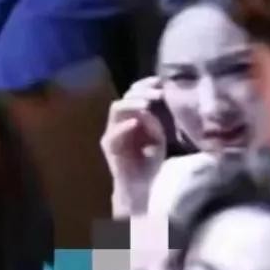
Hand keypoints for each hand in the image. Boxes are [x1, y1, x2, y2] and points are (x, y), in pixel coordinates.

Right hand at [100, 77, 166, 215]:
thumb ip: (153, 121)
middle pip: (125, 97)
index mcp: (131, 116)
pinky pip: (113, 133)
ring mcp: (112, 133)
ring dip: (132, 104)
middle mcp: (119, 121)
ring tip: (147, 104)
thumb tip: (149, 106)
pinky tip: (135, 122)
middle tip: (158, 93)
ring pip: (117, 109)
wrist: (141, 188)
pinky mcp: (109, 147)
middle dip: (141, 92)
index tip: (160, 82)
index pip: (134, 93)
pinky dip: (124, 127)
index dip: (145, 84)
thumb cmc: (150, 162)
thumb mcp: (157, 136)